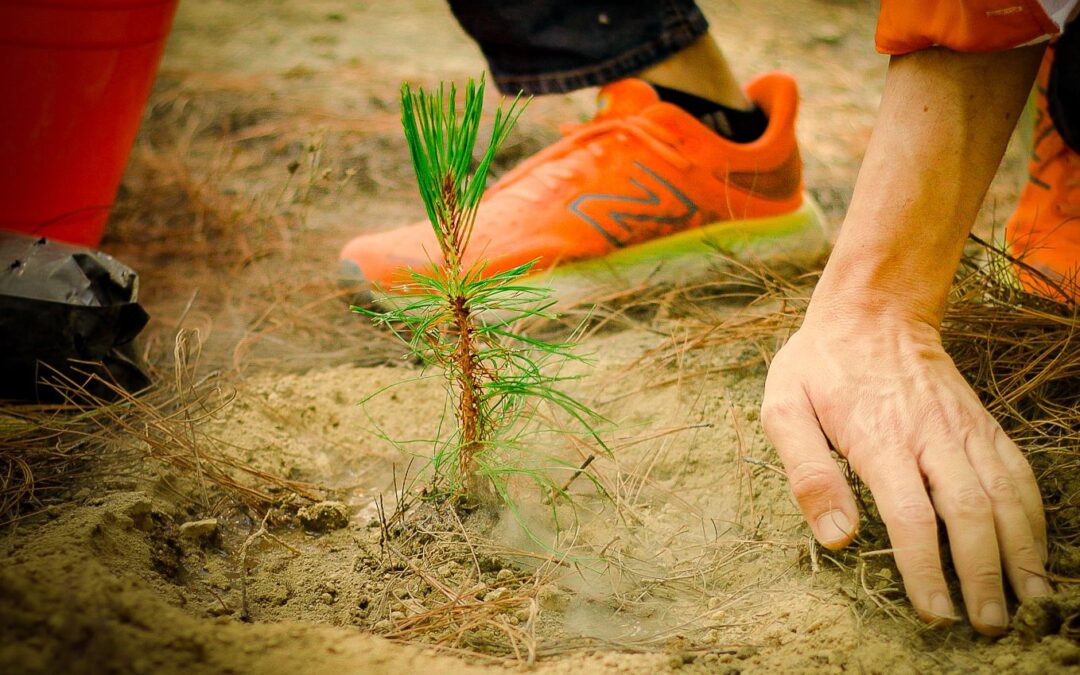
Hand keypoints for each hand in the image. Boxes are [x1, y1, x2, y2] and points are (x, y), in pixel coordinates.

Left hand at [761, 306, 1049, 634]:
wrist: (872, 310)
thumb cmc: (819, 366)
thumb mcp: (785, 408)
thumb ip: (807, 471)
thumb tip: (836, 536)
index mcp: (879, 438)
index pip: (911, 517)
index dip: (927, 570)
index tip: (935, 613)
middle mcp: (930, 435)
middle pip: (969, 513)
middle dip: (984, 574)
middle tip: (988, 625)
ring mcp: (962, 428)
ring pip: (1005, 496)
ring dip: (1022, 552)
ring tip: (1029, 603)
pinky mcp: (981, 424)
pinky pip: (1017, 473)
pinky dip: (1033, 515)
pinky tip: (1035, 551)